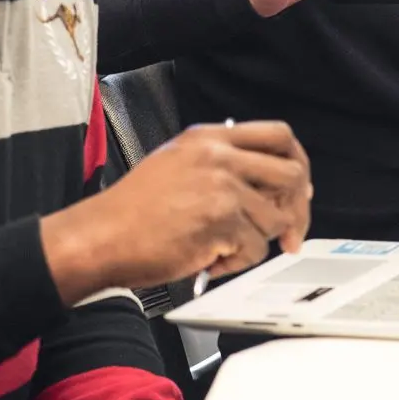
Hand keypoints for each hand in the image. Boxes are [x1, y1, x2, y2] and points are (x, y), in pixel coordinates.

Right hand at [39, 121, 312, 301]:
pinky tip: (212, 262)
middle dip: (297, 210)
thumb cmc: (131, 210)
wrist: (99, 237)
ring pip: (275, 219)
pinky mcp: (221, 223)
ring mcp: (222, 188)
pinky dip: (236, 264)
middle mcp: (219, 157)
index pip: (278, 135)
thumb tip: (270, 183)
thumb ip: (222, 163)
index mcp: (209, 138)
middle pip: (291, 174)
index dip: (297, 163)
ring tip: (223, 250)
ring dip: (255, 243)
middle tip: (290, 233)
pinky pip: (254, 250)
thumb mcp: (177, 163)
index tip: (299, 188)